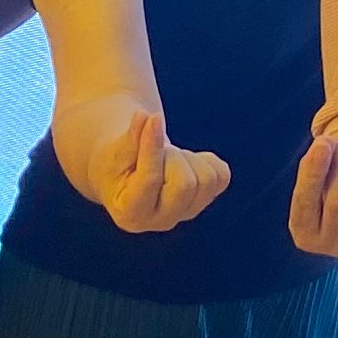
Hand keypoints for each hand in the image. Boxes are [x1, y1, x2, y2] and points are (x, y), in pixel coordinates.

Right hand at [93, 109, 230, 233]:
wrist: (132, 170)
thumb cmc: (118, 162)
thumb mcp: (116, 150)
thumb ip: (131, 137)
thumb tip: (145, 116)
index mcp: (131, 214)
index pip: (150, 181)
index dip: (152, 147)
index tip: (153, 117)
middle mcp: (162, 220)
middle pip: (185, 185)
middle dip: (172, 157)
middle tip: (158, 151)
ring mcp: (187, 212)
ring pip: (206, 179)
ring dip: (186, 157)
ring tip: (166, 157)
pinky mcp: (206, 199)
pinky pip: (221, 174)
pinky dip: (205, 159)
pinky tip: (184, 161)